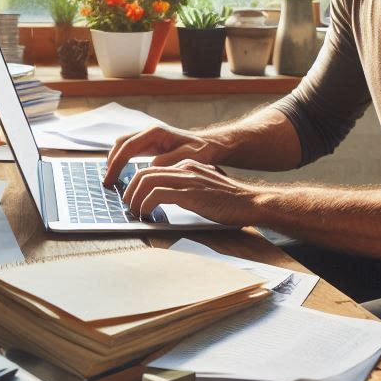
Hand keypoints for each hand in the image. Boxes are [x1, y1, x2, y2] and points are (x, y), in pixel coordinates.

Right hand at [104, 125, 223, 186]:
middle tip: (107, 182)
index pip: (128, 146)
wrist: (209, 145)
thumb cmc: (201, 151)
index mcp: (156, 133)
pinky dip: (123, 160)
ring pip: (123, 145)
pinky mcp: (150, 144)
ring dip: (115, 161)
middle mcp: (149, 131)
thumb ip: (168, 161)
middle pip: (121, 144)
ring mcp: (148, 137)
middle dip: (112, 162)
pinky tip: (122, 174)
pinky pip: (130, 150)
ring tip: (112, 179)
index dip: (116, 163)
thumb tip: (150, 167)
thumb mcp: (187, 157)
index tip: (110, 178)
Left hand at [120, 160, 261, 225]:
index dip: (136, 183)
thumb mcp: (204, 189)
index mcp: (187, 166)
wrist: (252, 202)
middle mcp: (185, 168)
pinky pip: (157, 194)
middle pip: (144, 172)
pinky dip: (146, 204)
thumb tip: (165, 200)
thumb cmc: (230, 202)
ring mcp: (187, 179)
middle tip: (128, 205)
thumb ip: (186, 189)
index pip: (152, 169)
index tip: (132, 197)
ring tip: (135, 211)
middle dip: (130, 190)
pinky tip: (147, 215)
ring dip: (135, 198)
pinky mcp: (190, 194)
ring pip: (147, 181)